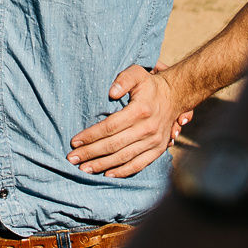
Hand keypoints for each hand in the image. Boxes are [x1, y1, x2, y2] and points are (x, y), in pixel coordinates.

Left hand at [70, 65, 188, 177]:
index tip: (74, 141)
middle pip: (113, 145)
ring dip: (102, 165)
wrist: (175, 96)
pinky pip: (139, 164)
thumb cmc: (150, 85)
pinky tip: (107, 175)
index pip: (110, 126)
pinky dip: (123, 172)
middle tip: (72, 159)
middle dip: (90, 153)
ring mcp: (154, 141)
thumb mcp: (137, 73)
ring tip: (84, 169)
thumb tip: (111, 92)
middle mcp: (147, 128)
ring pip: (124, 157)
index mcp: (140, 110)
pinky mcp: (158, 150)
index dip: (91, 135)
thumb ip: (124, 79)